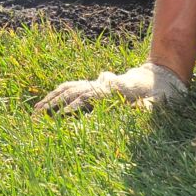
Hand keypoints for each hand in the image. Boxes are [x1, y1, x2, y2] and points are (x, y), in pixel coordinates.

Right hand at [33, 61, 186, 114]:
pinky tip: (46, 104)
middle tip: (37, 118)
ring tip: (34, 113)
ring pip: (68, 89)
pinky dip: (57, 94)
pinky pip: (71, 88)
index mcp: (114, 89)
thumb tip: (142, 109)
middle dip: (54, 104)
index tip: (61, 116)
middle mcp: (102, 84)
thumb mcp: (161, 100)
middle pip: (72, 92)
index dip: (75, 106)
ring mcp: (97, 83)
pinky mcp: (95, 85)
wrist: (161, 77)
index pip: (89, 98)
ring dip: (51, 99)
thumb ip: (151, 105)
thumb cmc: (161, 93)